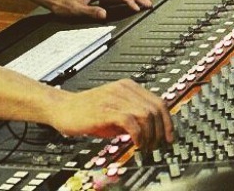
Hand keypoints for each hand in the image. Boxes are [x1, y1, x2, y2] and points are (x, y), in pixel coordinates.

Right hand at [50, 79, 173, 149]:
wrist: (64, 109)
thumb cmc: (88, 112)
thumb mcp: (115, 111)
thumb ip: (133, 115)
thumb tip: (153, 130)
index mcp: (128, 86)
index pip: (158, 101)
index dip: (168, 121)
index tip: (169, 137)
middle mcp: (123, 89)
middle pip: (156, 108)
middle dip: (160, 131)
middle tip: (156, 145)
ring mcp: (115, 98)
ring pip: (147, 114)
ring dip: (150, 135)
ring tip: (145, 147)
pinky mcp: (106, 110)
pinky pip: (131, 121)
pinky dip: (138, 135)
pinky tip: (135, 144)